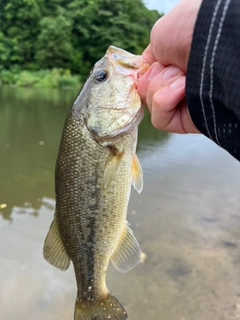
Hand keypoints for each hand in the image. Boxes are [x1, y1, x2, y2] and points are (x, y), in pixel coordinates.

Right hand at [138, 0, 201, 133]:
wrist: (213, 41)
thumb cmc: (191, 31)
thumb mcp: (160, 36)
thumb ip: (149, 59)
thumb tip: (142, 74)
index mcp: (172, 67)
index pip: (147, 79)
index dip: (145, 73)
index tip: (147, 66)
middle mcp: (177, 85)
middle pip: (146, 92)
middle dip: (155, 77)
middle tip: (175, 66)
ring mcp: (182, 104)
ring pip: (151, 105)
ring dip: (162, 86)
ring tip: (184, 76)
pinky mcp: (185, 121)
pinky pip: (159, 120)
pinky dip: (164, 100)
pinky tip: (183, 88)